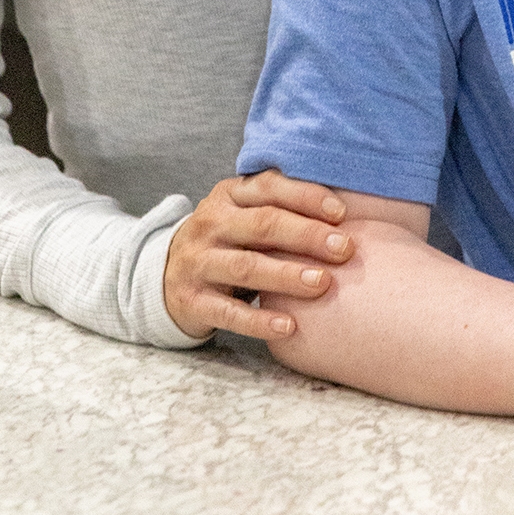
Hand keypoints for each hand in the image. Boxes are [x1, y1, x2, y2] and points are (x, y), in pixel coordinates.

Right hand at [160, 169, 354, 342]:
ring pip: (245, 267)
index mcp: (227, 197)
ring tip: (322, 283)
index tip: (342, 214)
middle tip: (344, 249)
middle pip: (260, 224)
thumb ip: (282, 207)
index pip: (268, 187)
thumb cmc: (226, 244)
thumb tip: (349, 213)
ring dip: (285, 275)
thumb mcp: (242, 215)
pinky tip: (289, 326)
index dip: (305, 197)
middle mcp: (210, 224)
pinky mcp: (191, 300)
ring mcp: (197, 262)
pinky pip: (227, 312)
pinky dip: (258, 320)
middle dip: (305, 235)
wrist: (164, 277)